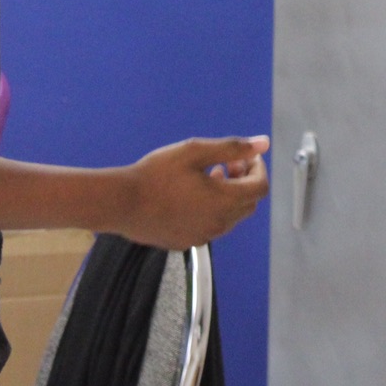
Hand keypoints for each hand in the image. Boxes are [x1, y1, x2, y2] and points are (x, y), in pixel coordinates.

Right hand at [109, 136, 270, 248]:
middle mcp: (219, 224)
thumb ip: (232, 148)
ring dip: (228, 196)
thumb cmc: (157, 174)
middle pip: (248, 203)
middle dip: (244, 181)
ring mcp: (203, 236)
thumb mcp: (195, 152)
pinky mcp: (188, 242)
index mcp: (224, 201)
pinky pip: (211, 226)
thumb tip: (263, 143)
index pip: (260, 187)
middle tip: (225, 164)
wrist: (122, 203)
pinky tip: (190, 196)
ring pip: (231, 216)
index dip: (257, 168)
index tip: (243, 156)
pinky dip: (212, 210)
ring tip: (206, 176)